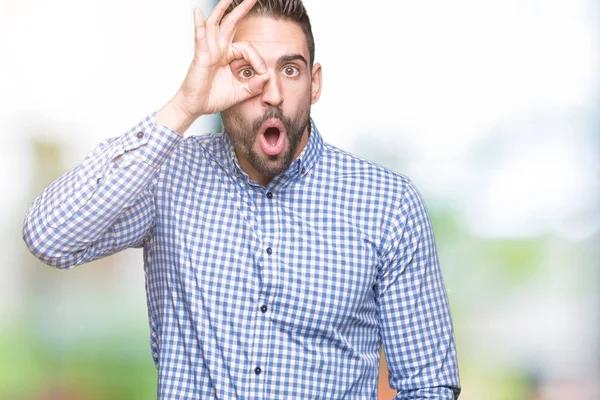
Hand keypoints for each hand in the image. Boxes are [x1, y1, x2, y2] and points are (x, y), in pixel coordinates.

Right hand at [157, 0, 268, 132]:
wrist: (196, 107)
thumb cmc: (213, 98)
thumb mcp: (240, 92)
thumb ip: (254, 85)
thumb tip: (267, 75)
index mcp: (227, 56)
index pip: (247, 48)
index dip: (257, 59)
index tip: (263, 73)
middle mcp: (218, 49)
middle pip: (230, 24)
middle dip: (242, 10)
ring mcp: (208, 51)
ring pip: (215, 24)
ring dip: (222, 9)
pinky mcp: (200, 56)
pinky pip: (200, 38)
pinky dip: (198, 24)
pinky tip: (197, 12)